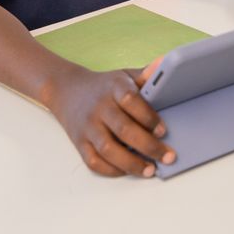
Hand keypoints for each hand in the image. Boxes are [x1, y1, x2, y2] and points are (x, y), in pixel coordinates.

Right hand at [48, 66, 176, 177]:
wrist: (66, 90)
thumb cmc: (104, 86)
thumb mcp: (124, 75)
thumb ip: (146, 74)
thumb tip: (164, 63)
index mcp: (113, 88)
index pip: (130, 100)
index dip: (148, 116)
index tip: (164, 130)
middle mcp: (99, 107)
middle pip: (123, 129)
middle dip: (149, 146)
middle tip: (167, 157)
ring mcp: (87, 127)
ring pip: (108, 150)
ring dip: (131, 163)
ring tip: (150, 170)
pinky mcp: (79, 143)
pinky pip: (94, 162)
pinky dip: (112, 170)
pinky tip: (128, 170)